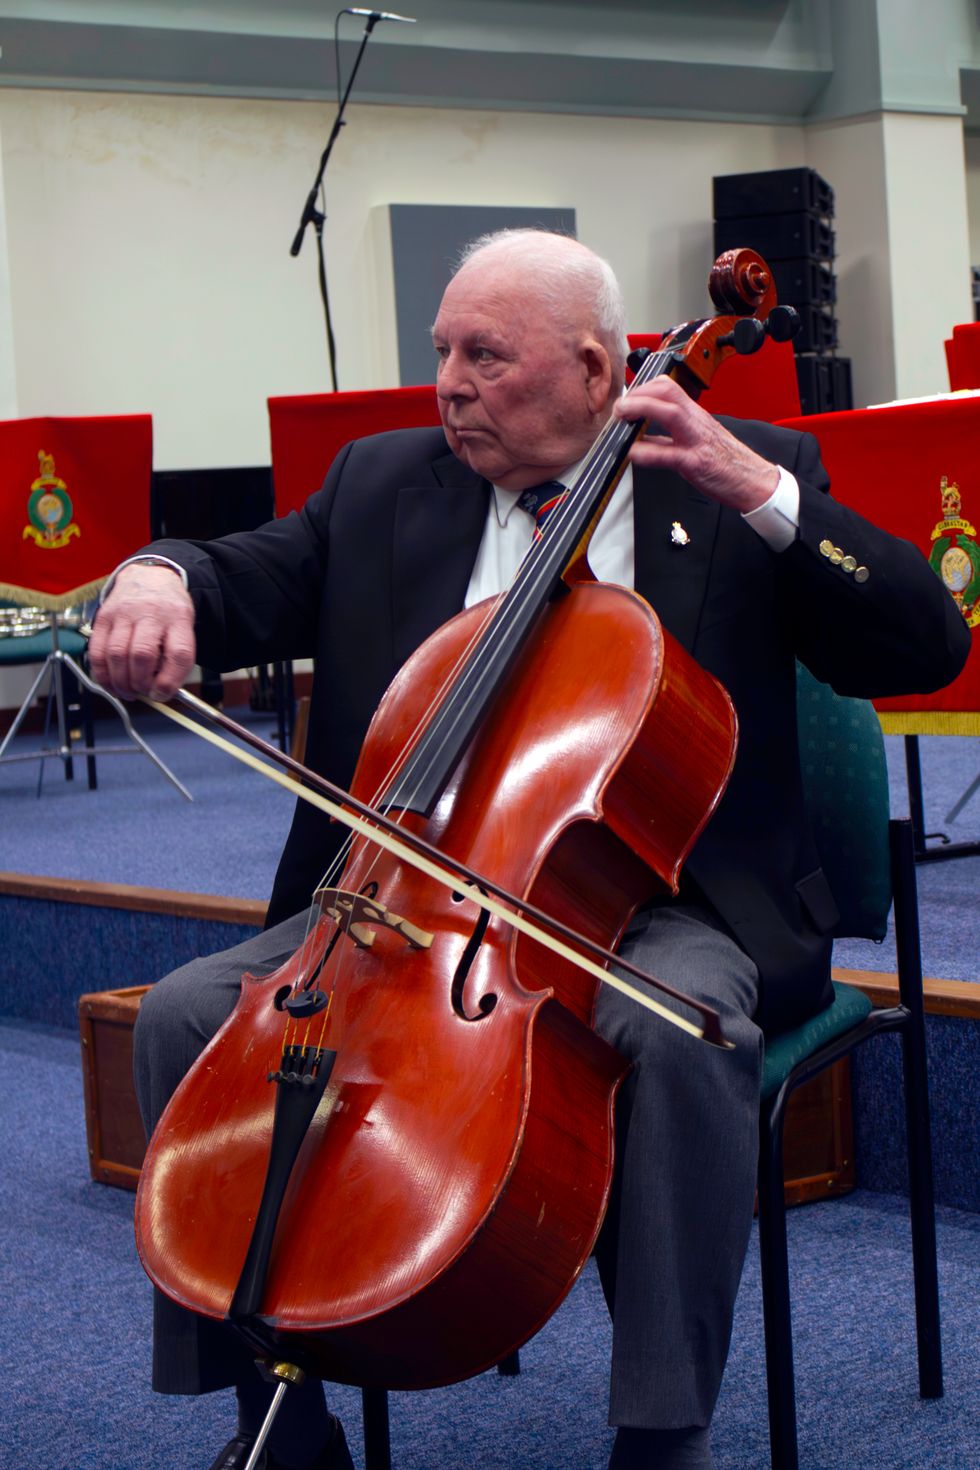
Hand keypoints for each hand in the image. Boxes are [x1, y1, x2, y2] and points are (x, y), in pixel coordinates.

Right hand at [88, 565, 195, 699]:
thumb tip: (161, 691)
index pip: (179, 654)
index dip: (170, 681)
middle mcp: (150, 613)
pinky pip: (97, 651)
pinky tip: (110, 682)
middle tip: (143, 692)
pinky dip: (101, 674)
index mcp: (178, 618)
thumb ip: (176, 658)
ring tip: (127, 691)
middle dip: (140, 683)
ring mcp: (124, 613)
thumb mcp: (183, 627)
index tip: (163, 693)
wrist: (148, 576)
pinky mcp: (103, 616)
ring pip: (116, 654)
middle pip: (142, 655)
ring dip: (120, 682)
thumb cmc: (168, 609)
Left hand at [612, 376, 778, 511]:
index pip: (668, 387)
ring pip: (670, 413)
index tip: (626, 399)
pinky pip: (669, 454)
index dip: (643, 388)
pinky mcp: (696, 463)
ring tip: (623, 417)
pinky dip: (647, 453)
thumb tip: (642, 441)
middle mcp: (696, 422)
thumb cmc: (727, 463)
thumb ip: (666, 440)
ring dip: (642, 409)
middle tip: (619, 406)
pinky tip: (633, 454)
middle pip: (667, 391)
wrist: (753, 481)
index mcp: (695, 416)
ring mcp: (696, 440)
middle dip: (638, 393)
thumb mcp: (695, 443)